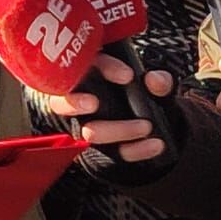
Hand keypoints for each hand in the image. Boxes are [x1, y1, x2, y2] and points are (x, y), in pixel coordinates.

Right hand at [44, 54, 176, 163]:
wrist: (158, 129)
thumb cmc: (149, 100)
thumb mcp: (158, 86)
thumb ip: (159, 80)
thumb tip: (153, 80)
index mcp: (90, 76)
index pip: (83, 66)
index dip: (102, 68)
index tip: (127, 75)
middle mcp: (81, 102)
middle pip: (60, 102)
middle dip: (75, 103)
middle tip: (96, 103)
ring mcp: (88, 129)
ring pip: (86, 131)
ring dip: (116, 130)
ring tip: (145, 127)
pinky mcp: (99, 152)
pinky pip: (111, 154)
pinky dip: (135, 150)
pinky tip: (155, 144)